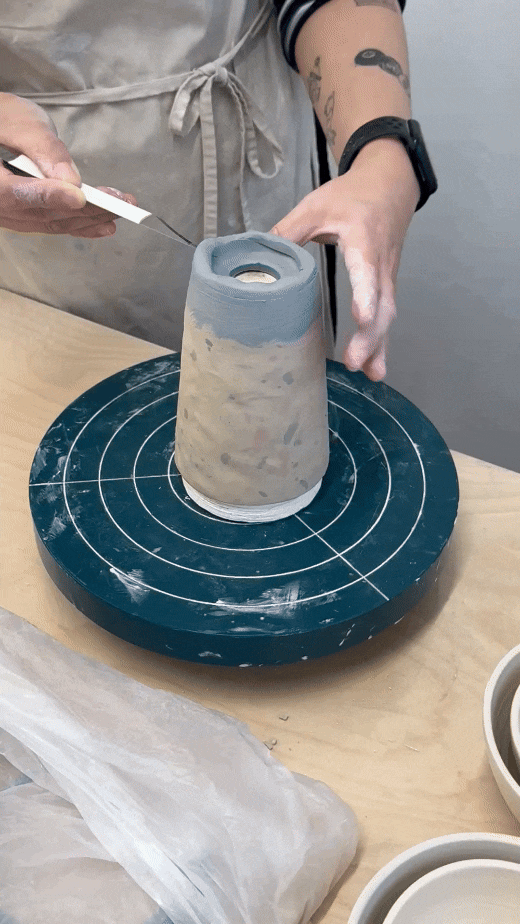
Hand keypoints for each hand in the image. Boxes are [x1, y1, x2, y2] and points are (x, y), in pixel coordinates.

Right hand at [0, 93, 134, 237]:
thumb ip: (43, 149)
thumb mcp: (21, 123)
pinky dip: (80, 225)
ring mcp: (12, 214)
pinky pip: (54, 224)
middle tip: (118, 203)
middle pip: (42, 213)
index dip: (50, 196)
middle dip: (84, 210)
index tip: (79, 197)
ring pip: (52, 222)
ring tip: (120, 210)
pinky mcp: (28, 215)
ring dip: (89, 219)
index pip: (17, 194)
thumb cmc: (5, 119)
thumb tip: (70, 179)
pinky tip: (104, 225)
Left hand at [270, 138, 419, 380]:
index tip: (361, 318)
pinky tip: (375, 369)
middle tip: (354, 362)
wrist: (390, 184)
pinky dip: (382, 343)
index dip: (364, 294)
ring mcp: (387, 275)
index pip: (366, 269)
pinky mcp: (386, 285)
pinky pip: (387, 315)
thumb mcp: (316, 205)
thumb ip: (287, 230)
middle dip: (370, 335)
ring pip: (388, 313)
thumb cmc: (351, 195)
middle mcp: (380, 261)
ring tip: (370, 374)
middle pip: (382, 302)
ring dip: (379, 345)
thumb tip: (258, 255)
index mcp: (363, 237)